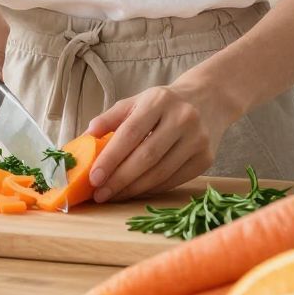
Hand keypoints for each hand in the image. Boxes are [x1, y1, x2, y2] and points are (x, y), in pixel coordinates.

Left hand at [84, 83, 235, 202]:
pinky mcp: (206, 158)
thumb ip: (110, 118)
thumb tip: (85, 137)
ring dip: (133, 189)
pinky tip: (135, 192)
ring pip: (160, 173)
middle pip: (146, 156)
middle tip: (99, 193)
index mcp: (160, 100)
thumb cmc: (164, 104)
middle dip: (119, 179)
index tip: (93, 177)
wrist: (209, 99)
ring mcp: (198, 140)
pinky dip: (151, 189)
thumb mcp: (137, 101)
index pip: (131, 133)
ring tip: (113, 195)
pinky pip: (173, 180)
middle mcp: (183, 118)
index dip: (110, 157)